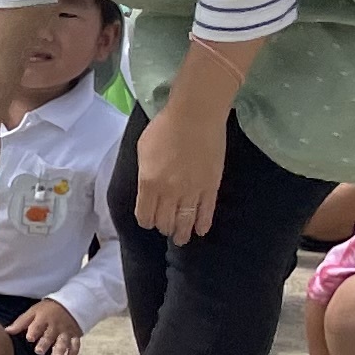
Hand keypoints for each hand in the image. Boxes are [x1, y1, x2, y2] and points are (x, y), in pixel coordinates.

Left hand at [11, 300, 84, 354]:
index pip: (37, 325)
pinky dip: (73, 352)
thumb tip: (6, 331)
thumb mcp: (33, 312)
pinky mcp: (74, 335)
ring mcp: (65, 331)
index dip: (34, 331)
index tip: (30, 338)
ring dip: (60, 349)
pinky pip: (75, 344)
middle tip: (39, 351)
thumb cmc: (46, 310)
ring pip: (63, 341)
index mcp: (43, 318)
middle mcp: (55, 325)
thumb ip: (21, 323)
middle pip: (49, 335)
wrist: (69, 303)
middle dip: (45, 343)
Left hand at [136, 103, 230, 243]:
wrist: (196, 116)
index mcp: (148, 183)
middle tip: (166, 227)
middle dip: (164, 227)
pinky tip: (200, 231)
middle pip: (165, 222)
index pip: (145, 215)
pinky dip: (203, 224)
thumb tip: (147, 188)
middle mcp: (169, 192)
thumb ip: (144, 174)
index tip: (149, 220)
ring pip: (185, 222)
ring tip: (181, 238)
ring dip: (182, 233)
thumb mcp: (143, 150)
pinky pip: (207, 212)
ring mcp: (192, 191)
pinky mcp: (211, 187)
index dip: (146, 221)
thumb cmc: (164, 127)